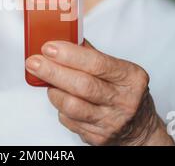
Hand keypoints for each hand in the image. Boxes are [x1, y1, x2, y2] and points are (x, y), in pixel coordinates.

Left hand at [25, 40, 174, 145]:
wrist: (140, 130)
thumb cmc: (126, 93)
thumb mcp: (119, 71)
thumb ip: (92, 55)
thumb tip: (65, 38)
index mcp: (130, 78)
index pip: (97, 63)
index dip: (69, 55)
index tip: (49, 48)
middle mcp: (124, 101)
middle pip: (82, 85)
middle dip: (52, 72)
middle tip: (34, 62)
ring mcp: (111, 122)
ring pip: (72, 106)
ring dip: (54, 92)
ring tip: (49, 83)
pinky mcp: (98, 137)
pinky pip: (69, 120)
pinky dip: (61, 108)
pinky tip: (64, 100)